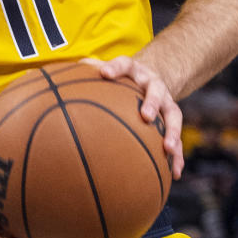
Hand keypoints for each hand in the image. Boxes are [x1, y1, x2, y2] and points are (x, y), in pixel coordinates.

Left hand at [82, 55, 183, 178]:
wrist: (150, 77)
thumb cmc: (120, 77)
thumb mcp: (106, 70)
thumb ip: (88, 70)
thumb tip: (60, 73)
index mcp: (133, 70)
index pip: (124, 64)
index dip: (115, 68)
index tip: (104, 73)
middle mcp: (153, 84)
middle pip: (155, 91)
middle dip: (151, 103)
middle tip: (145, 116)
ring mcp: (166, 101)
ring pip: (172, 115)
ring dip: (172, 132)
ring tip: (167, 148)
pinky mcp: (172, 118)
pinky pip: (177, 138)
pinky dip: (177, 155)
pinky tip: (175, 173)